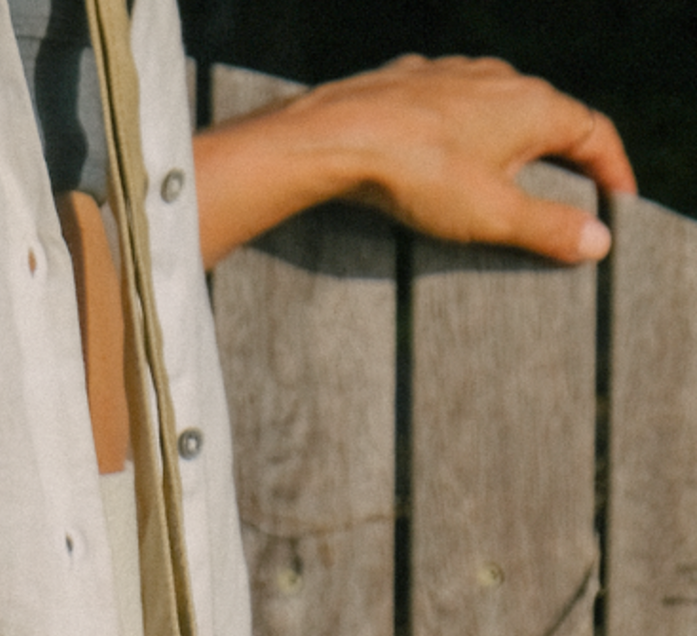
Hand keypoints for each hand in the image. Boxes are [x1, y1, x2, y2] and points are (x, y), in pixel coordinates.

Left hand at [194, 56, 635, 268]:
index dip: (611, 168)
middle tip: (565, 194)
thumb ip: (547, 227)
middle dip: (560, 156)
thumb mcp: (491, 214)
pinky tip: (441, 155)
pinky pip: (446, 107)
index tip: (618, 200)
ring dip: (507, 140)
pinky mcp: (410, 82)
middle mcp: (500, 78)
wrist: (336, 138)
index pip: (594, 133)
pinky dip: (458, 132)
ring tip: (504, 177)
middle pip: (547, 117)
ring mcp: (452, 75)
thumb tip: (597, 242)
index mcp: (533, 106)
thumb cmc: (418, 174)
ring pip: (496, 107)